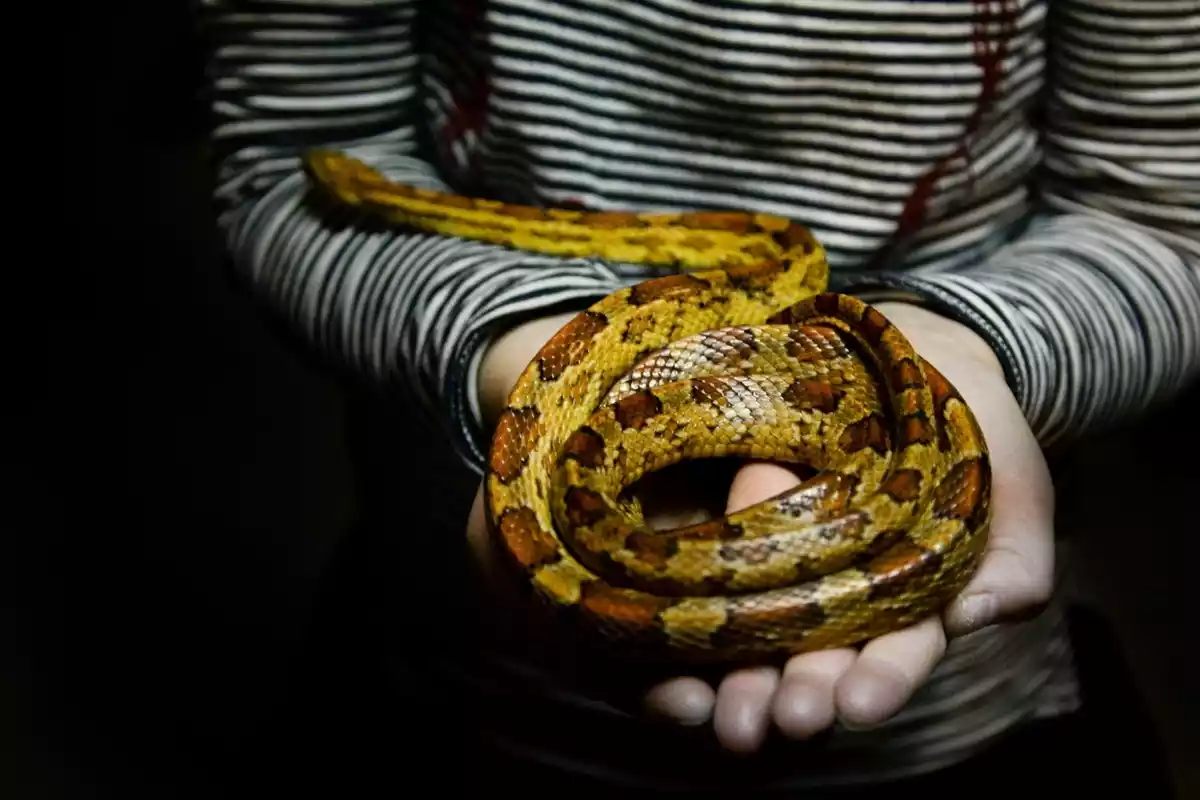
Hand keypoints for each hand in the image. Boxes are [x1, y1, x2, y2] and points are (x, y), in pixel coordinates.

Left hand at [467, 301, 1054, 753]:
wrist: (920, 354)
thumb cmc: (978, 430)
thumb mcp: (1017, 490)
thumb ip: (1016, 561)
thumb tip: (977, 615)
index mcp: (909, 593)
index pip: (898, 648)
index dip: (880, 680)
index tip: (855, 703)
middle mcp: (839, 580)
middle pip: (812, 647)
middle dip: (789, 688)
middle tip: (762, 725)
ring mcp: (786, 540)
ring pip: (754, 613)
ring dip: (730, 663)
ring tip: (707, 708)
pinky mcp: (743, 500)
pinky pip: (711, 546)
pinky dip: (686, 594)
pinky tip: (659, 639)